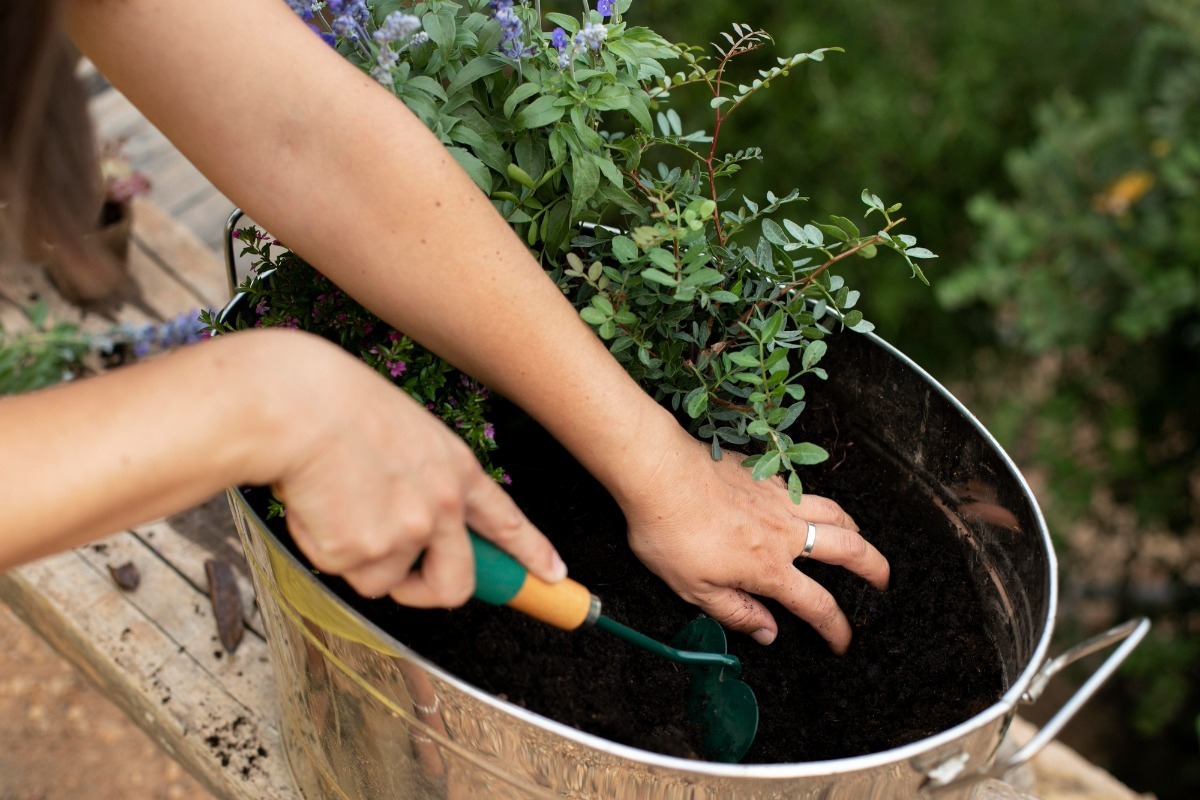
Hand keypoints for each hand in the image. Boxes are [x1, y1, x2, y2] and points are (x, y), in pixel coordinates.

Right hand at [252, 331, 565, 607]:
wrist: (298, 406)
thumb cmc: (336, 403)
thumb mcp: (404, 430)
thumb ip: (419, 476)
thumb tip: (403, 520)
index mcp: (455, 470)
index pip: (504, 520)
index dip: (531, 553)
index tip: (552, 575)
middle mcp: (442, 507)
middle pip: (454, 584)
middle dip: (427, 592)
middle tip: (404, 582)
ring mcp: (406, 535)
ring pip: (382, 580)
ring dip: (354, 556)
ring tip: (333, 503)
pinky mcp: (364, 554)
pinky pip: (341, 569)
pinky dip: (323, 547)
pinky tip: (315, 504)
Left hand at [620, 432, 888, 653]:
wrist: (659, 472)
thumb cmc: (669, 531)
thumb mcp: (693, 589)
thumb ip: (735, 611)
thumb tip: (769, 633)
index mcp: (768, 568)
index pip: (817, 606)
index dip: (837, 629)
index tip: (844, 642)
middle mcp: (784, 532)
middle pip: (848, 550)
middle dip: (875, 568)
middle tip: (884, 581)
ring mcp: (779, 498)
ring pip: (834, 512)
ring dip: (854, 529)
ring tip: (859, 539)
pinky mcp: (767, 474)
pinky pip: (805, 490)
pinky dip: (818, 503)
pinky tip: (808, 507)